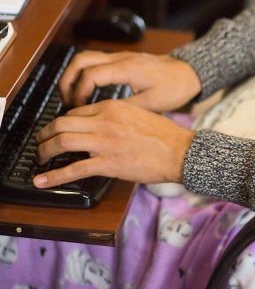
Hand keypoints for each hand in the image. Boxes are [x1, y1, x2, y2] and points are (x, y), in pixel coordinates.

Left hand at [33, 100, 194, 187]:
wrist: (180, 151)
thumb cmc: (166, 134)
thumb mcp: (139, 113)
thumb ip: (118, 115)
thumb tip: (102, 124)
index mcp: (112, 107)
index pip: (76, 111)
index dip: (62, 122)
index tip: (59, 131)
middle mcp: (104, 121)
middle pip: (61, 123)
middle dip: (45, 134)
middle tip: (41, 142)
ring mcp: (104, 142)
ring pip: (62, 142)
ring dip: (44, 151)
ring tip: (40, 158)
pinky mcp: (108, 163)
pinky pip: (73, 169)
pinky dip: (54, 176)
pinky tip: (41, 181)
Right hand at [59, 50, 201, 111]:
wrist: (190, 73)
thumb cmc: (176, 88)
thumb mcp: (153, 103)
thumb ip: (127, 109)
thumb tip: (102, 119)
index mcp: (127, 68)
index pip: (90, 75)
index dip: (79, 92)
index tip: (77, 109)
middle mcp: (121, 58)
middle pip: (81, 60)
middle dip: (67, 80)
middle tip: (65, 102)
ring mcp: (121, 57)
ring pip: (86, 58)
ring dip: (74, 76)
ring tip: (72, 98)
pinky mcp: (123, 60)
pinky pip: (96, 62)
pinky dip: (85, 75)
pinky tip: (88, 93)